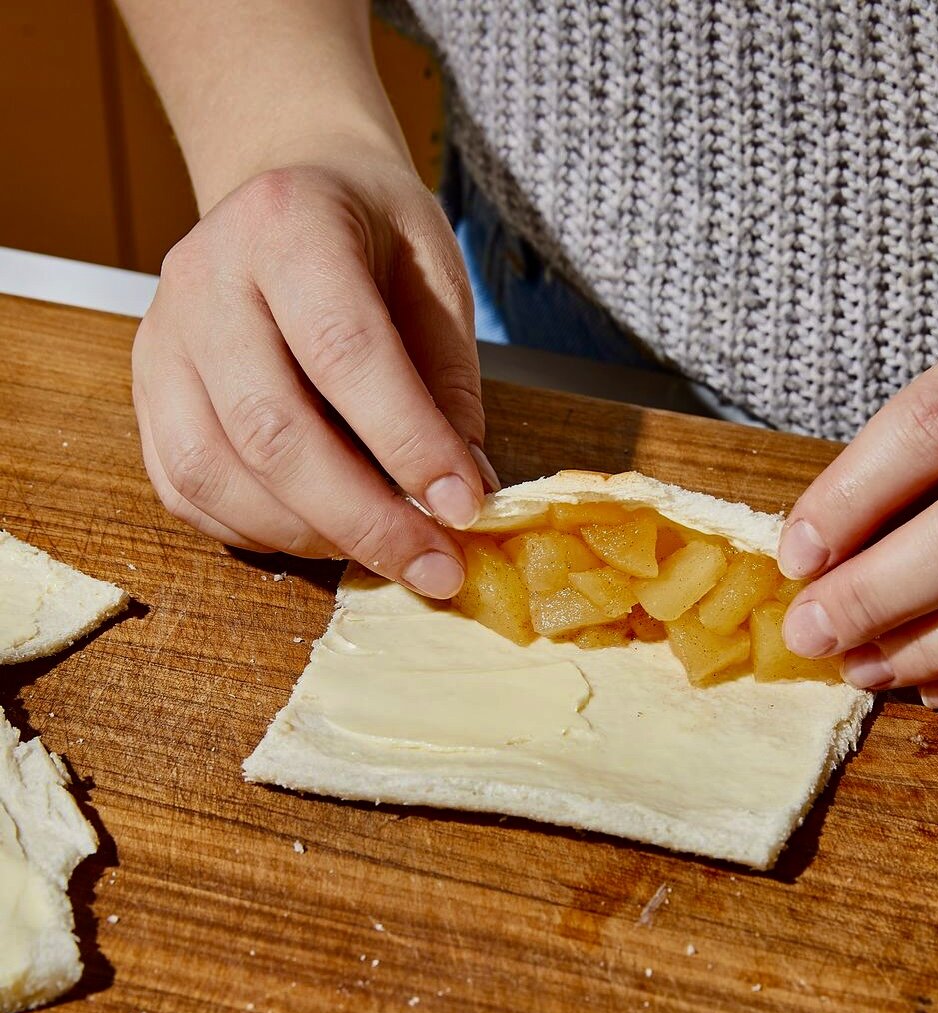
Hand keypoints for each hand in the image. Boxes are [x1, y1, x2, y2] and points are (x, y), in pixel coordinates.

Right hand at [132, 137, 495, 597]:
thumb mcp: (435, 279)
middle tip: (434, 566)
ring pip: (216, 471)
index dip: (408, 442)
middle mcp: (206, 279)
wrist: (289, 192)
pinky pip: (184, 487)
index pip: (345, 350)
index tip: (464, 507)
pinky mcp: (145, 391)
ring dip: (310, 536)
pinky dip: (256, 532)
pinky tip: (320, 537)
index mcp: (288, 224)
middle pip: (272, 428)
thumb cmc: (374, 236)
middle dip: (364, 518)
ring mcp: (162, 339)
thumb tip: (462, 497)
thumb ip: (448, 382)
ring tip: (385, 553)